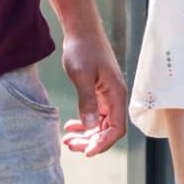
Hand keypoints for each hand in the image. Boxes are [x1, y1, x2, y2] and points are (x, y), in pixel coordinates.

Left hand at [59, 30, 126, 156]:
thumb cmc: (82, 49)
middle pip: (108, 129)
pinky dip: (83, 123)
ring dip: (86, 134)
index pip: (116, 129)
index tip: (87, 152)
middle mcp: (115, 98)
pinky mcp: (98, 92)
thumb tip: (89, 126)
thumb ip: (86, 101)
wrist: (81, 30)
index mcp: (116, 95)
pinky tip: (70, 127)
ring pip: (100, 124)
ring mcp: (107, 95)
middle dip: (91, 141)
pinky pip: (94, 114)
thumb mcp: (82, 75)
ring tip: (67, 140)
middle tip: (70, 146)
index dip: (103, 143)